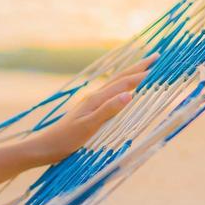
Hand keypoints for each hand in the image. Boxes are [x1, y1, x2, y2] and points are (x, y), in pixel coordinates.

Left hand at [23, 53, 156, 166]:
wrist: (45, 146)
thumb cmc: (66, 140)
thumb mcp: (89, 126)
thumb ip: (108, 110)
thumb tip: (130, 94)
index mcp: (96, 99)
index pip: (123, 83)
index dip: (141, 75)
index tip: (159, 66)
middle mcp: (95, 97)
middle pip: (120, 78)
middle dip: (139, 67)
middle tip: (157, 58)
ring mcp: (92, 103)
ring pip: (116, 84)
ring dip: (131, 74)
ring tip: (144, 68)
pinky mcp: (89, 110)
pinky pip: (111, 93)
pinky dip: (122, 86)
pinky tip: (124, 89)